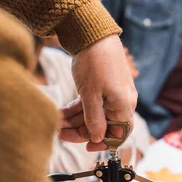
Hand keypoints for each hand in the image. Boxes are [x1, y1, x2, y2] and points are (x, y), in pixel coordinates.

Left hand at [59, 35, 137, 150]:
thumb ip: (94, 119)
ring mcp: (112, 93)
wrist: (93, 34)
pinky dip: (78, 109)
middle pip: (103, 125)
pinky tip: (62, 112)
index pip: (118, 134)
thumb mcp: (91, 95)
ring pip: (95, 114)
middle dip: (81, 130)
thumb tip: (97, 138)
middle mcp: (121, 101)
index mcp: (124, 106)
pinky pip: (92, 104)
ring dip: (76, 120)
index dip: (103, 143)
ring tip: (57, 122)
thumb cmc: (95, 62)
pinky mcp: (103, 86)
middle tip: (60, 132)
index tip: (86, 147)